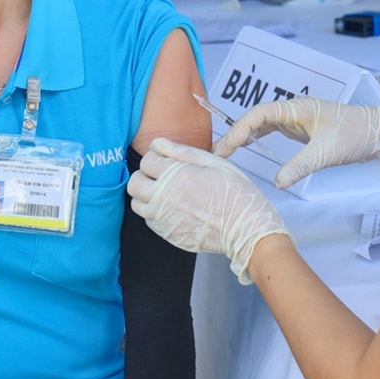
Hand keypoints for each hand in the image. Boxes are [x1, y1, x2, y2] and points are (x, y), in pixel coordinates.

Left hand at [129, 138, 288, 284]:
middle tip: (162, 176)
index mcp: (175, 176)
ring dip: (147, 195)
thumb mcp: (214, 163)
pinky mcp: (167, 235)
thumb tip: (157, 144)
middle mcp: (163, 198)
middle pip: (134, 183)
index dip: (157, 157)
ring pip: (137, 203)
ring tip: (167, 193)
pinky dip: (155, 212)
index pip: (146, 160)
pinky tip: (175, 209)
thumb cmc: (235, 194)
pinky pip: (149, 220)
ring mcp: (163, 219)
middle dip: (144, 176)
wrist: (245, 230)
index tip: (168, 161)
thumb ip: (182, 151)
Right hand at [214, 98, 379, 189]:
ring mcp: (300, 119)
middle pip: (257, 118)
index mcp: (298, 107)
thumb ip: (300, 166)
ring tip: (228, 152)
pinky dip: (261, 138)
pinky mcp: (306, 130)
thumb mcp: (327, 153)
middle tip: (218, 154)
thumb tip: (277, 182)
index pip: (259, 114)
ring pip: (265, 124)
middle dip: (236, 133)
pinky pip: (276, 131)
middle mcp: (296, 110)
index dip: (239, 129)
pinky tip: (251, 147)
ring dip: (247, 135)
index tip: (226, 148)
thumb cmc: (358, 135)